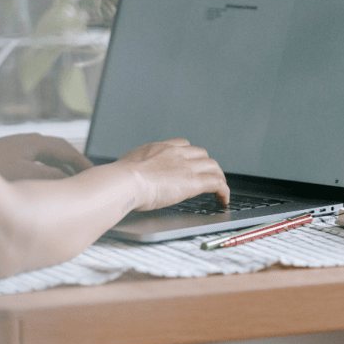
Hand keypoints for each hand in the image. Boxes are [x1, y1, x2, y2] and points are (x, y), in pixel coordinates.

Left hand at [0, 133, 92, 180]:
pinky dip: (45, 174)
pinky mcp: (5, 159)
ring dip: (59, 170)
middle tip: (86, 181)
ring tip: (68, 186)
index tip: (96, 177)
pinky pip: (35, 164)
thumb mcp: (23, 174)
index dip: (83, 165)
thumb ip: (50, 176)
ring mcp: (15, 150)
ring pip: (46, 159)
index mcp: (34, 143)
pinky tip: (41, 188)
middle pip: (59, 152)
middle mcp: (27, 142)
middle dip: (74, 165)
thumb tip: (69, 179)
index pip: (67, 151)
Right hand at [115, 139, 229, 209]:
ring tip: (219, 189)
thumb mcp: (126, 167)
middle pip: (201, 154)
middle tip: (207, 177)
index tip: (190, 163)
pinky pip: (217, 183)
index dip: (190, 155)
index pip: (183, 144)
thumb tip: (125, 177)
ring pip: (213, 166)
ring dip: (218, 176)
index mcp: (159, 148)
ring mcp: (186, 166)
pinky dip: (224, 190)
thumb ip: (132, 169)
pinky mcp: (194, 182)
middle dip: (206, 165)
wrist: (126, 181)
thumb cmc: (119, 178)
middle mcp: (176, 153)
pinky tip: (223, 199)